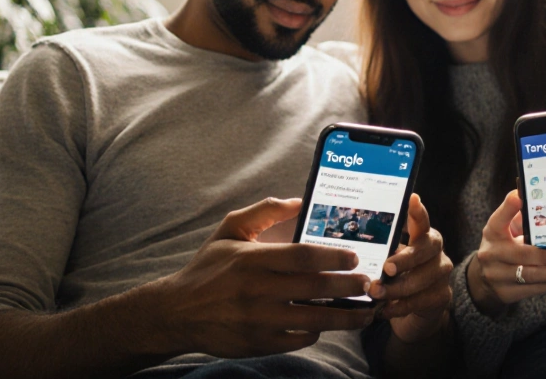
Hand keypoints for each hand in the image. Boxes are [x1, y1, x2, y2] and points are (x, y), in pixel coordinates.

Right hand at [153, 198, 375, 357]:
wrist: (176, 312)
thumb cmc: (208, 268)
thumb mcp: (229, 230)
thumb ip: (264, 211)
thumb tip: (299, 201)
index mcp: (251, 259)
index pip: (301, 256)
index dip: (333, 257)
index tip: (355, 257)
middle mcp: (255, 290)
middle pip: (314, 288)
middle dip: (348, 287)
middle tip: (369, 284)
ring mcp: (257, 320)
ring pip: (312, 319)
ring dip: (344, 317)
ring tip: (365, 312)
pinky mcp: (257, 343)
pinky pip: (297, 339)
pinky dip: (316, 332)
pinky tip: (327, 323)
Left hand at [369, 194, 453, 342]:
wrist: (415, 308)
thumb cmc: (397, 277)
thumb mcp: (390, 259)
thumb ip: (381, 251)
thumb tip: (349, 244)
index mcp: (422, 237)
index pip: (422, 221)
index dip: (419, 212)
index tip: (412, 200)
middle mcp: (436, 252)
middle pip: (426, 249)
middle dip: (406, 258)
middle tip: (387, 268)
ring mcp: (441, 274)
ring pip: (423, 278)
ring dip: (397, 288)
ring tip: (376, 293)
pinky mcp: (441, 296)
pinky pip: (420, 301)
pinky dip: (399, 306)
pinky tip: (384, 310)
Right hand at [467, 190, 545, 316]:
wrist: (483, 279)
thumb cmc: (503, 246)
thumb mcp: (504, 229)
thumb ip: (520, 216)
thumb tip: (543, 200)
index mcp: (492, 232)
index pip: (500, 217)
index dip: (510, 206)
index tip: (521, 196)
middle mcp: (491, 253)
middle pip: (522, 253)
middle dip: (545, 255)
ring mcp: (496, 275)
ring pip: (529, 275)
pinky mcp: (505, 293)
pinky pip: (532, 290)